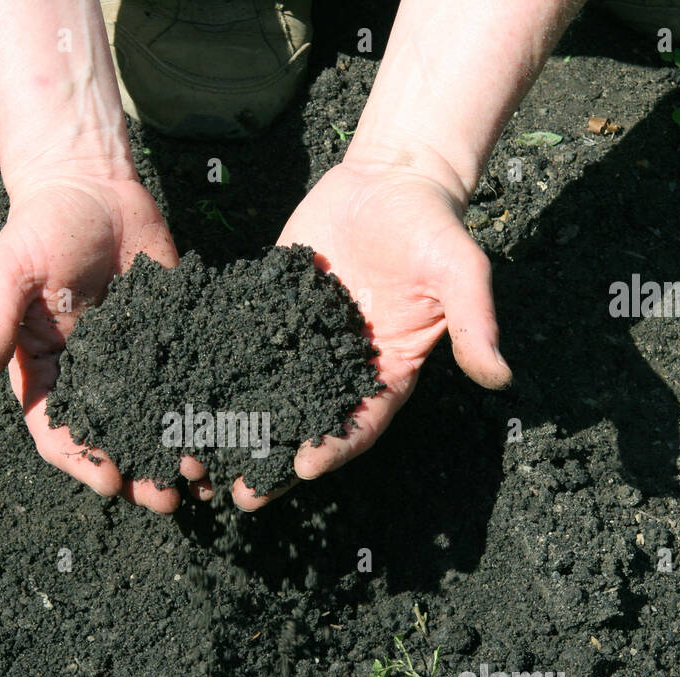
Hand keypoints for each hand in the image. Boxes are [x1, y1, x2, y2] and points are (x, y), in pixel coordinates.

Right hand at [0, 174, 183, 511]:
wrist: (94, 183)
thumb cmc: (40, 224)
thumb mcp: (8, 270)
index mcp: (45, 372)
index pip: (57, 432)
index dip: (82, 462)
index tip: (112, 481)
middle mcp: (91, 379)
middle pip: (112, 441)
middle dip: (138, 474)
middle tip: (168, 499)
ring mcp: (136, 364)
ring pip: (154, 423)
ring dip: (175, 456)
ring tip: (203, 480)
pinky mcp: (173, 342)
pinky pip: (190, 385)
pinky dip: (205, 414)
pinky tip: (228, 435)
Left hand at [230, 158, 511, 510]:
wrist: (391, 177)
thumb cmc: (432, 225)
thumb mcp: (460, 270)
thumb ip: (475, 323)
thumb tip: (501, 377)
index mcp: (387, 372)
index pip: (361, 423)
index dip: (334, 446)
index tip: (305, 468)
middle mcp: (340, 367)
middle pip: (304, 425)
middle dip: (272, 463)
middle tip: (238, 496)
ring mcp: (301, 342)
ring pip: (264, 397)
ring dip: (234, 432)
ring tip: (197, 462)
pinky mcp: (271, 312)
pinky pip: (240, 348)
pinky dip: (212, 375)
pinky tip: (178, 396)